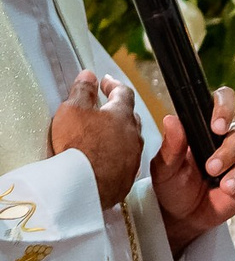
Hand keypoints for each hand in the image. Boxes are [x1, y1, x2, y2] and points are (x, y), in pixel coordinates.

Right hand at [47, 70, 142, 212]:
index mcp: (122, 115)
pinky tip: (104, 158)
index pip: (123, 93)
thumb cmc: (77, 143)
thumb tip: (90, 76)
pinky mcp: (127, 176)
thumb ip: (83, 91)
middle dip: (118, 110)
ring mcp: (133, 157)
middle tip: (105, 107)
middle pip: (130, 117)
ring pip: (130, 139)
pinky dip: (116, 154)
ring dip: (119, 133)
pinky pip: (124, 160)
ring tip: (103, 133)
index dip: (113, 85)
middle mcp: (134, 135)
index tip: (105, 82)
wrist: (84, 185)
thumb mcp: (73, 109)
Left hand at [152, 87, 234, 255]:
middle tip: (211, 168)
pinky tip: (230, 193)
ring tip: (224, 186)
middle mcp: (227, 137)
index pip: (223, 100)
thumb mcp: (165, 167)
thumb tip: (171, 119)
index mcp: (205, 126)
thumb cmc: (171, 184)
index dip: (225, 107)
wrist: (183, 213)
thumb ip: (171, 145)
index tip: (217, 126)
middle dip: (230, 151)